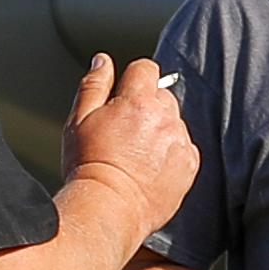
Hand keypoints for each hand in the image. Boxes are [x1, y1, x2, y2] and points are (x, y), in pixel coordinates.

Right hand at [62, 53, 198, 217]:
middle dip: (146, 105)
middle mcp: (164, 117)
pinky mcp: (190, 164)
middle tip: (125, 132)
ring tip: (136, 154)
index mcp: (137, 101)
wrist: (109, 209)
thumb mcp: (79, 120)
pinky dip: (171, 152)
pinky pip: (184, 146)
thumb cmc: (89, 166)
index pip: (146, 69)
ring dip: (159, 129)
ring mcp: (180, 141)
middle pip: (162, 95)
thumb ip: (94, 85)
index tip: (122, 99)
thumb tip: (103, 60)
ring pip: (174, 121)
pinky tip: (150, 167)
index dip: (132, 80)